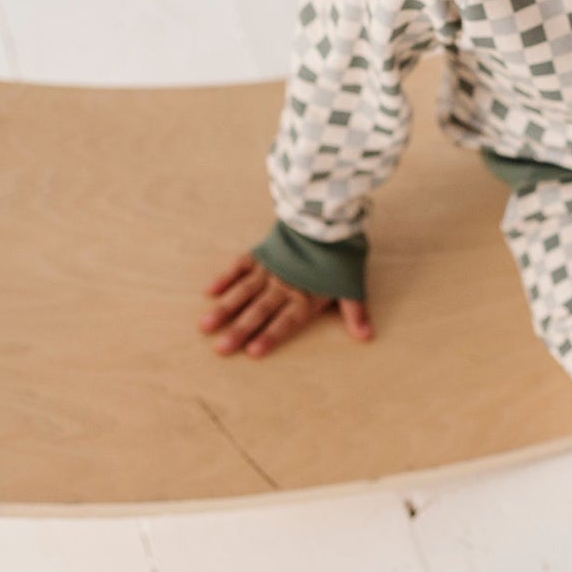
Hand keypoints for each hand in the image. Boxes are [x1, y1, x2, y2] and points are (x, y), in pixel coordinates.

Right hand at [197, 252, 372, 358]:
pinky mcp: (260, 254)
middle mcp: (283, 286)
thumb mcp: (351, 285)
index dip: (270, 336)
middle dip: (239, 330)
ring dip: (225, 309)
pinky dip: (225, 278)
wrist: (328, 219)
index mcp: (305, 297)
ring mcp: (269, 270)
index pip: (285, 321)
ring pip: (243, 292)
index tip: (252, 352)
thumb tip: (367, 337)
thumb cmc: (340, 257)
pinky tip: (209, 292)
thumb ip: (355, 313)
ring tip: (205, 326)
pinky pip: (239, 266)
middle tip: (220, 348)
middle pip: (259, 311)